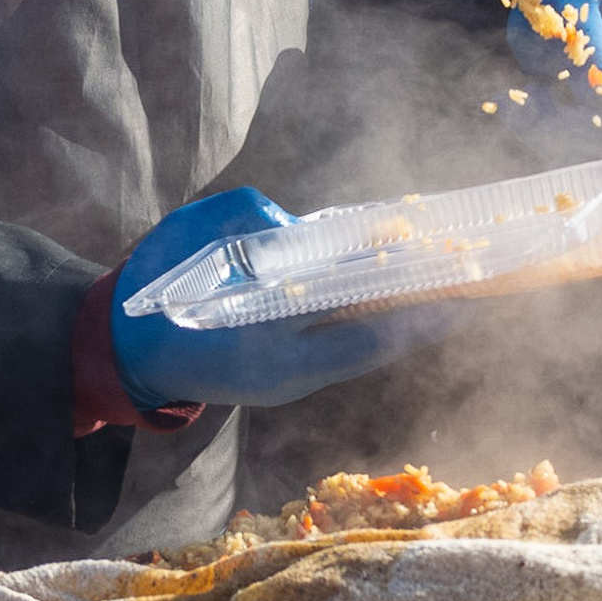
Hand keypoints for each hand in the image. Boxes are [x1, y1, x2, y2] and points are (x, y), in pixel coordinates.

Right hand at [109, 188, 476, 408]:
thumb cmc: (152, 290)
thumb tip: (298, 227)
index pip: (361, 335)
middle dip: (428, 311)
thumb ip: (248, 223)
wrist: (122, 349)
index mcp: (265, 349)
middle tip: (479, 277)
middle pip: (376, 342)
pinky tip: (405, 293)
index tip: (464, 289)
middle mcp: (289, 372)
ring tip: (456, 281)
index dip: (417, 314)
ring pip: (366, 348)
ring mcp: (290, 378)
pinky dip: (379, 321)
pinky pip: (347, 348)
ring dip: (410, 316)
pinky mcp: (288, 376)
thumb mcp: (192, 236)